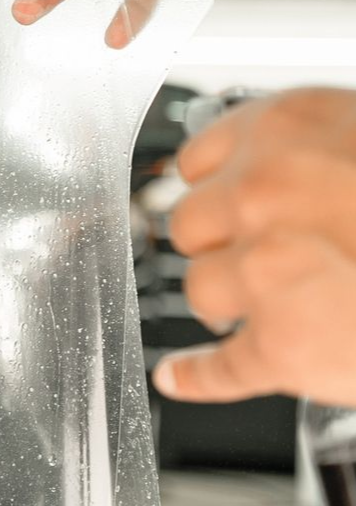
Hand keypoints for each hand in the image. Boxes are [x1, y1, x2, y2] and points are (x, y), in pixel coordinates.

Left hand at [154, 88, 355, 406]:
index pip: (199, 156)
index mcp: (285, 128)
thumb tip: (285, 168)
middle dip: (222, 241)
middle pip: (190, 224)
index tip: (216, 198)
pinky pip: (219, 367)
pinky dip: (199, 377)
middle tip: (259, 252)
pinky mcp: (280, 346)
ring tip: (278, 301)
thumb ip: (320, 150)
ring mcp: (264, 271)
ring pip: (202, 290)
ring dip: (231, 300)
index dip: (216, 185)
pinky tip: (184, 376)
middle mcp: (260, 193)